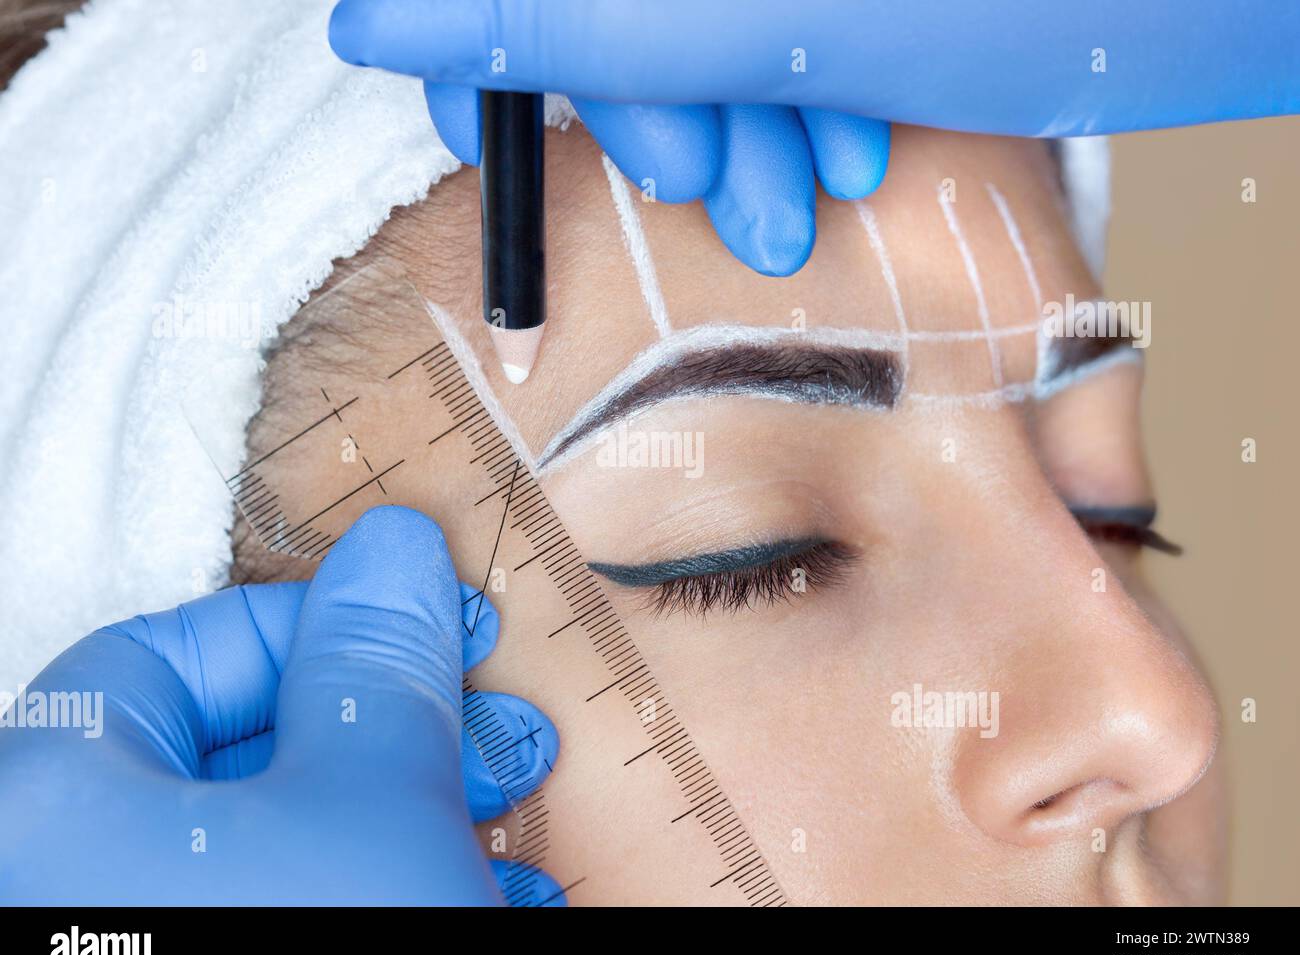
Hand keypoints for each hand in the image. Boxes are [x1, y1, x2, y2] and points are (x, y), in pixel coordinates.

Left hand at [0, 506, 560, 905]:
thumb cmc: (322, 952)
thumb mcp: (374, 800)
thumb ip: (376, 661)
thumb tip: (394, 547)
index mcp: (49, 807)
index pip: (164, 654)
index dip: (314, 625)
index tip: (420, 632)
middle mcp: (68, 877)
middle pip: (236, 752)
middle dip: (395, 730)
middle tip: (492, 730)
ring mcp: (134, 933)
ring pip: (278, 843)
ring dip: (412, 813)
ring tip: (508, 814)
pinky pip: (287, 904)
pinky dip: (384, 884)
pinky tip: (487, 891)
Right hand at [329, 0, 891, 276]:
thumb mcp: (757, 12)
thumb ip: (541, 14)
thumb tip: (364, 25)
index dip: (472, 57)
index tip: (493, 155)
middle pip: (604, 8)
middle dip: (655, 121)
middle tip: (737, 217)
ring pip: (690, 32)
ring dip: (733, 137)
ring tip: (795, 217)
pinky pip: (769, 36)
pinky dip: (796, 104)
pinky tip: (855, 157)